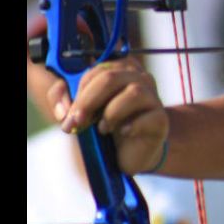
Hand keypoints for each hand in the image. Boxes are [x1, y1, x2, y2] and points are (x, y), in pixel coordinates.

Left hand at [49, 57, 168, 174]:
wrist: (132, 152)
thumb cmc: (107, 126)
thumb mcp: (80, 110)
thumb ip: (62, 99)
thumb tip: (63, 108)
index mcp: (120, 70)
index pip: (96, 71)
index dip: (79, 92)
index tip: (70, 116)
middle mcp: (140, 78)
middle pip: (110, 78)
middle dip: (88, 102)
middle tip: (77, 123)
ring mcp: (153, 98)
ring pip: (134, 92)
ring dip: (111, 113)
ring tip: (103, 129)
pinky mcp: (160, 119)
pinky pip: (148, 117)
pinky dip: (131, 126)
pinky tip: (124, 132)